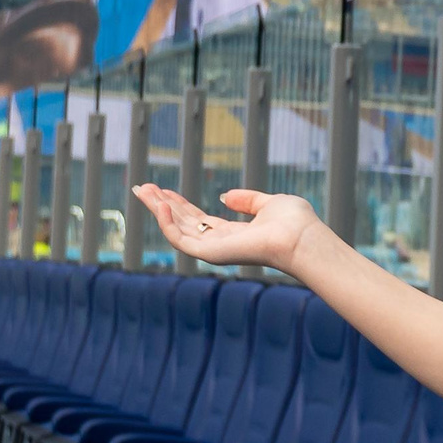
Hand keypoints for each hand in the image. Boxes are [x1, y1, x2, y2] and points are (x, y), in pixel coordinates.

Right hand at [133, 185, 323, 274]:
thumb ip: (247, 200)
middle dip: (162, 205)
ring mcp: (214, 251)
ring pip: (176, 230)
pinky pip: (180, 239)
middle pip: (183, 224)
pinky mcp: (210, 255)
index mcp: (234, 234)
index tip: (162, 190)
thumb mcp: (268, 203)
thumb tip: (224, 196)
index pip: (199, 220)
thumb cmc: (294, 223)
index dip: (179, 205)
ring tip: (142, 191)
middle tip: (141, 188)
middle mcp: (221, 244)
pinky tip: (160, 204)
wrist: (301, 238)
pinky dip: (167, 223)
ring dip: (158, 210)